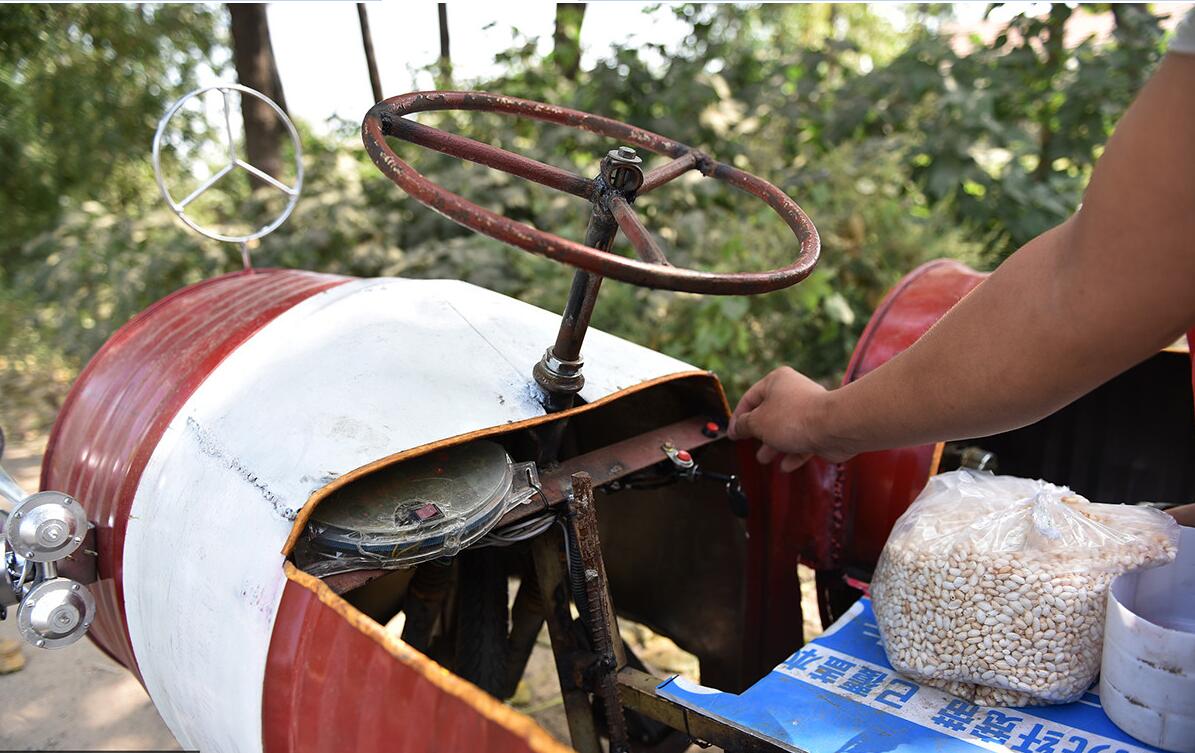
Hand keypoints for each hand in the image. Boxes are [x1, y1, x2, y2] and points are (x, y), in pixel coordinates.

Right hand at [728, 366, 852, 471]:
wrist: (835, 427)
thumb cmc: (795, 418)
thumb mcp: (757, 422)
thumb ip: (744, 426)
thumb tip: (736, 428)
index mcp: (776, 382)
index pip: (750, 398)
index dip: (738, 417)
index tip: (733, 433)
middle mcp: (793, 392)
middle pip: (770, 413)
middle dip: (759, 433)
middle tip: (749, 444)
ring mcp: (810, 410)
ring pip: (787, 429)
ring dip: (775, 446)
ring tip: (765, 458)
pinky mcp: (822, 428)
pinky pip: (804, 441)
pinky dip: (794, 454)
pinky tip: (787, 466)